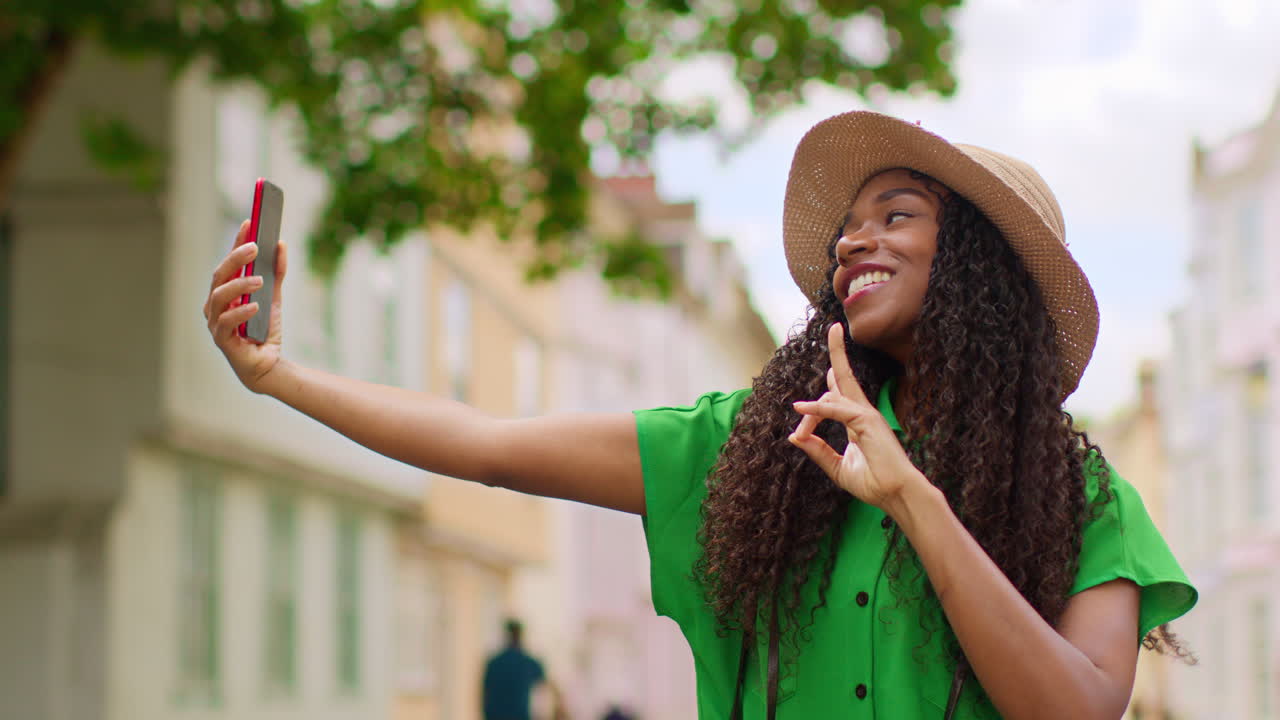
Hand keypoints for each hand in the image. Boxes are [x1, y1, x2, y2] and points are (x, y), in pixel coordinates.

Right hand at [202, 220, 288, 392]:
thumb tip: (280, 244)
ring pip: (219, 296)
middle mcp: (214, 304)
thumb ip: (277, 273)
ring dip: (239, 285)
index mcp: (224, 291)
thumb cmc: (264, 329)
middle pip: (220, 275)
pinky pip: (226, 322)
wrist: (267, 364)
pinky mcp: (222, 339)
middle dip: (236, 258)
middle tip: (255, 247)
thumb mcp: (274, 297)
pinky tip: (255, 306)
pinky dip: (240, 312)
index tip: (250, 222)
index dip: (236, 241)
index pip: (228, 261)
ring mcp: (215, 322)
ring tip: (260, 280)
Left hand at [788, 323, 923, 508]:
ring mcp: (867, 414)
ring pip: (831, 397)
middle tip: (834, 327)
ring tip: (800, 432)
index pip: (840, 394)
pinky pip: (836, 409)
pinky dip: (817, 409)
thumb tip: (794, 437)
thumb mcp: (837, 467)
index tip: (799, 414)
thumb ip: (817, 451)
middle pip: (845, 376)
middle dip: (838, 350)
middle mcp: (863, 412)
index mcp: (858, 421)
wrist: (896, 495)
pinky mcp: (867, 421)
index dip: (823, 391)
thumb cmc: (874, 483)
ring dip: (810, 413)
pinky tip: (800, 409)